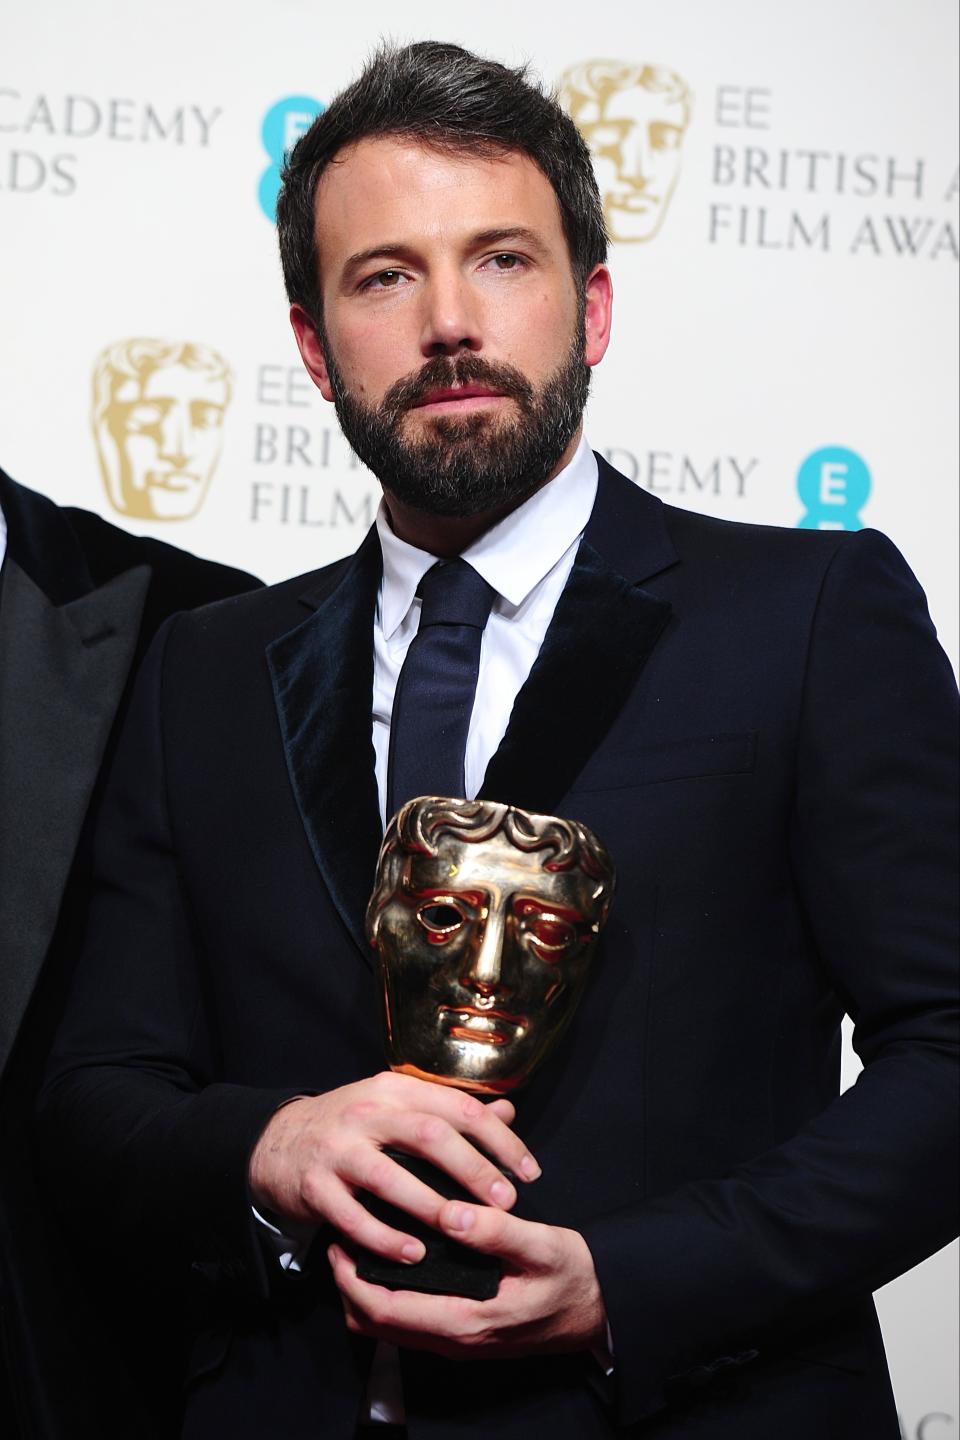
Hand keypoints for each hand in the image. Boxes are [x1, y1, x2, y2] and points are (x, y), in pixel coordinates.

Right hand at [247, 1073, 539, 1264]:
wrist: (278, 1143)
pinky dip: (386, 1238)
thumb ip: (449, 1111)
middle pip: (430, 1136)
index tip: (529, 1172)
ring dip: (433, 1206)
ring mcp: (338, 1149)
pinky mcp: (315, 1186)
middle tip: (505, 1202)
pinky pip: (354, 1217)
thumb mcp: (398, 1106)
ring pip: (392, 1176)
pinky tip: (413, 1256)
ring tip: (464, 1229)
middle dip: (474, 1170)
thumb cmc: (352, 1127)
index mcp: (395, 1090)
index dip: (499, 1139)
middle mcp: (367, 1113)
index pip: (458, 1107)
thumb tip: (508, 1114)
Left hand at [328, 1200, 606, 1358]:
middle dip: (348, 1284)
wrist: (601, 1312)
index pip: (384, 1311)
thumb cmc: (574, 1278)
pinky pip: (409, 1321)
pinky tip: (396, 1256)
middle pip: (374, 1325)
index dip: (351, 1278)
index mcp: (464, 1322)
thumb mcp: (543, 1247)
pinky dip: (389, 1295)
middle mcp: (453, 1340)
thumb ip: (496, 1231)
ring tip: (361, 1240)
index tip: (338, 1239)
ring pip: (389, 1327)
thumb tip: (450, 1212)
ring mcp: (457, 1340)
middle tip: (339, 1236)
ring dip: (366, 1291)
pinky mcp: (464, 1331)